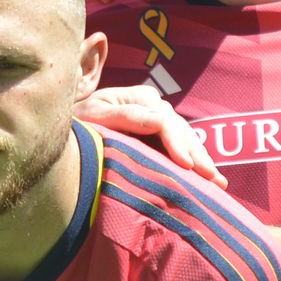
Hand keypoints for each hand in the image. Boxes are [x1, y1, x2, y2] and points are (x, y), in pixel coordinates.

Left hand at [78, 84, 222, 183]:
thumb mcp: (95, 116)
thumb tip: (161, 119)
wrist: (63, 127)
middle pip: (181, 131)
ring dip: (202, 161)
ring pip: (185, 140)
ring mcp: (158, 119)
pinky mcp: (158, 135)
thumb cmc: (76, 122)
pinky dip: (194, 163)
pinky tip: (208, 180)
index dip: (179, 144)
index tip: (188, 167)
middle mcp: (153, 105)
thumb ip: (126, 117)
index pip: (166, 122)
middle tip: (213, 179)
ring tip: (218, 183)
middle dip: (198, 156)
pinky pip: (180, 148)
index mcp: (139, 97)